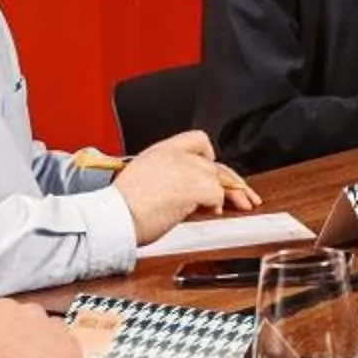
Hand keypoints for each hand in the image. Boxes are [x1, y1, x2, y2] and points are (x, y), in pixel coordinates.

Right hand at [0, 296, 97, 357]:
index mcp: (2, 310)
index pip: (6, 316)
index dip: (5, 337)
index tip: (1, 351)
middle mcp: (31, 312)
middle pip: (33, 322)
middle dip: (29, 339)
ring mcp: (55, 328)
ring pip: (54, 336)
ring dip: (48, 350)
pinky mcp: (73, 347)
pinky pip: (70, 353)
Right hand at [113, 130, 253, 243]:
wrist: (113, 217)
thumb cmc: (120, 207)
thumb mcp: (142, 180)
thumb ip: (166, 178)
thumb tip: (183, 194)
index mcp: (161, 150)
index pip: (197, 140)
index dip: (209, 155)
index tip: (214, 168)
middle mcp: (175, 155)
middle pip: (214, 164)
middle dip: (231, 181)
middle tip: (243, 195)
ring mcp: (186, 169)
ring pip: (218, 178)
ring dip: (230, 194)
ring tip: (239, 206)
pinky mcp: (193, 187)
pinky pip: (217, 194)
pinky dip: (217, 204)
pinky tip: (213, 212)